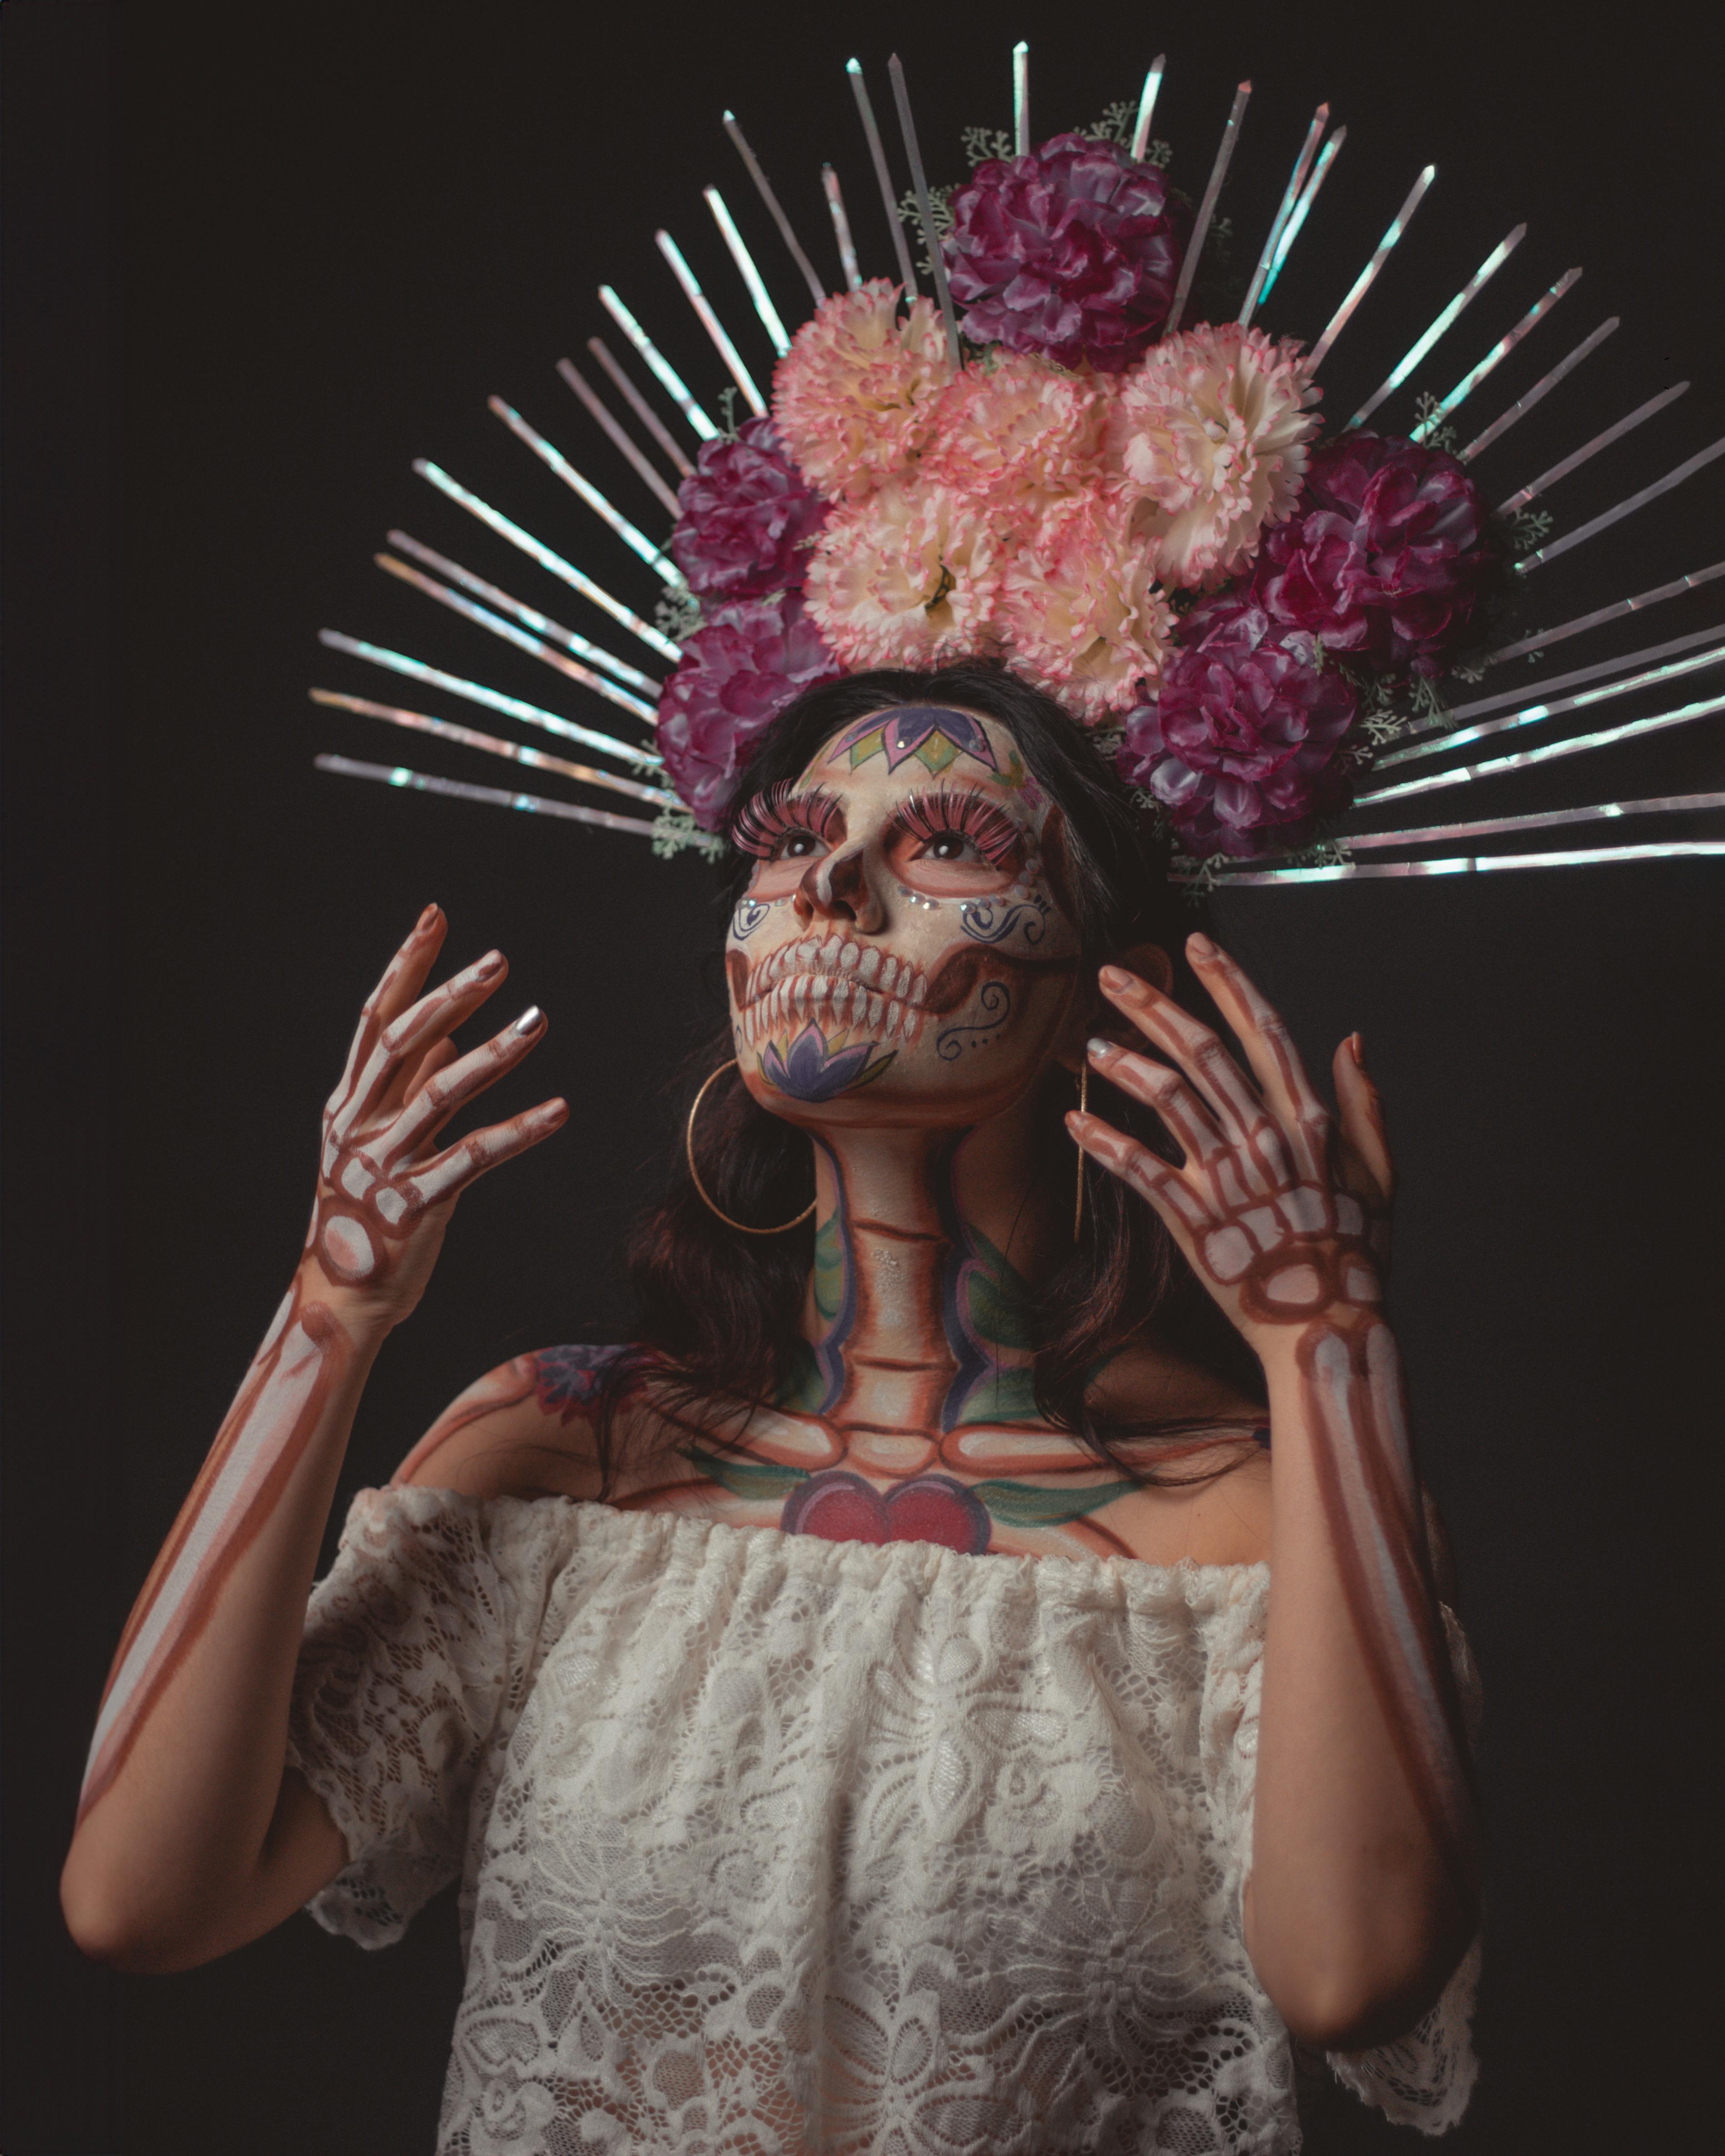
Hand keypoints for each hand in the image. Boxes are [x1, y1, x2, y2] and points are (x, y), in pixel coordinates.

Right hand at [303, 905, 566, 1328]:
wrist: (344, 1299)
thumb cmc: (367, 1216)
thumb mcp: (376, 1141)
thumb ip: (408, 1085)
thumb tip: (443, 1032)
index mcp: (346, 1105)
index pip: (376, 1018)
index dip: (406, 965)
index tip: (435, 916)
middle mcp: (359, 1126)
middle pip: (402, 1043)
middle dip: (450, 996)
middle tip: (497, 961)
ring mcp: (385, 1164)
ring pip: (440, 1092)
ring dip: (493, 1053)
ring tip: (538, 1020)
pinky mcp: (417, 1203)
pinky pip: (475, 1156)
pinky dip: (520, 1130)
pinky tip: (561, 1110)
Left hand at [1068, 933, 1391, 1358]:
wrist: (1327, 1326)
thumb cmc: (1355, 1253)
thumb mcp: (1380, 1174)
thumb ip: (1365, 1105)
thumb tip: (1353, 1040)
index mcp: (1309, 1121)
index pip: (1264, 1032)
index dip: (1228, 983)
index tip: (1195, 945)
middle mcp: (1265, 1138)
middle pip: (1202, 1053)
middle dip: (1153, 1006)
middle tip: (1110, 975)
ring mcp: (1227, 1178)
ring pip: (1166, 1099)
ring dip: (1122, 1065)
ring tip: (1088, 1043)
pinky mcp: (1193, 1219)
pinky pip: (1138, 1168)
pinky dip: (1103, 1141)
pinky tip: (1073, 1121)